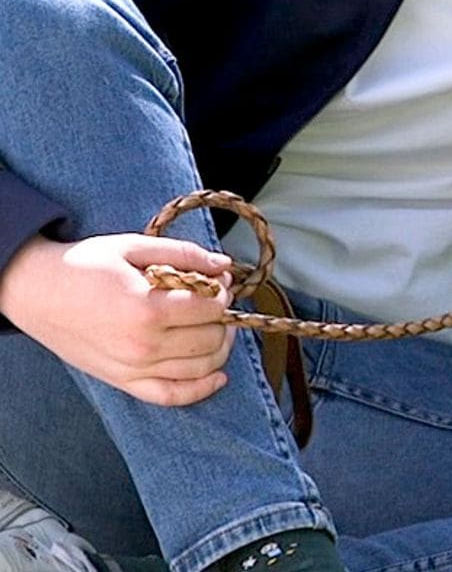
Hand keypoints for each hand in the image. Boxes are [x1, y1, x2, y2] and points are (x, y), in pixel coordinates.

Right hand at [0, 232, 235, 405]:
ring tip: (216, 324)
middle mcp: (143, 345)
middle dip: (223, 316)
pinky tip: (217, 375)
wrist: (36, 291)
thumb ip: (185, 254)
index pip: (211, 308)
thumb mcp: (135, 246)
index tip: (218, 279)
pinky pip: (171, 396)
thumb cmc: (84, 265)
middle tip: (216, 298)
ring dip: (220, 346)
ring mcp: (133, 368)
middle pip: (211, 338)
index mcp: (148, 308)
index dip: (223, 291)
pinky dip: (201, 389)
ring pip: (201, 368)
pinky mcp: (122, 382)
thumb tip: (225, 264)